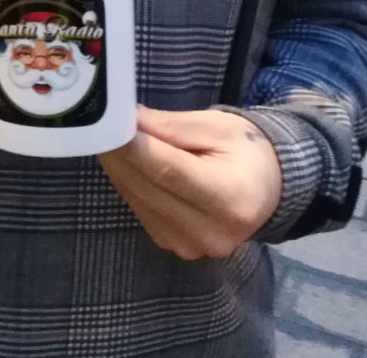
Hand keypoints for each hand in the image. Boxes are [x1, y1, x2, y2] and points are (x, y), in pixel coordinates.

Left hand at [99, 106, 281, 259]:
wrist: (268, 187)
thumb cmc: (245, 149)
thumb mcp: (215, 126)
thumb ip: (170, 126)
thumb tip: (128, 119)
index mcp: (230, 198)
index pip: (169, 171)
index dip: (134, 149)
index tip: (107, 125)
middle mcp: (211, 232)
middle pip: (150, 188)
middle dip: (119, 155)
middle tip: (97, 123)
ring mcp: (192, 247)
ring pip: (140, 201)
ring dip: (119, 169)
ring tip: (108, 137)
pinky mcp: (176, 247)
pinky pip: (142, 211)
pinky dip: (130, 185)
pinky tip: (125, 162)